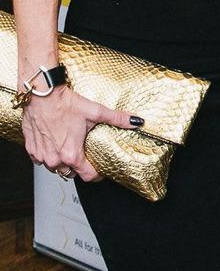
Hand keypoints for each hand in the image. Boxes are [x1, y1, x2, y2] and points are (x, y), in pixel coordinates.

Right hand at [21, 85, 143, 182]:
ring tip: (70, 148)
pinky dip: (48, 155)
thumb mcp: (95, 111)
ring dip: (63, 162)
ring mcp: (41, 155)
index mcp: (71, 154)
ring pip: (55, 168)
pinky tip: (54, 143)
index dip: (97, 175)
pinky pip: (41, 160)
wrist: (41, 94)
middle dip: (79, 167)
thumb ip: (117, 119)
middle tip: (86, 155)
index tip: (100, 170)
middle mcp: (54, 159)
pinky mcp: (31, 149)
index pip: (87, 176)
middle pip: (71, 173)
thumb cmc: (64, 104)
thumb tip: (136, 121)